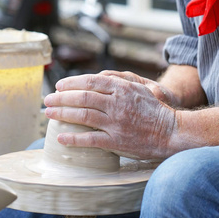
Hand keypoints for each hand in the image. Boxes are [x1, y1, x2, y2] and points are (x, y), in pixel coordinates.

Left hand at [44, 73, 176, 158]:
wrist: (170, 132)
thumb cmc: (156, 109)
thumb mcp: (141, 87)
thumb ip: (120, 81)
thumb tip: (99, 76)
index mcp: (122, 88)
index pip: (91, 81)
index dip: (72, 82)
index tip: (59, 86)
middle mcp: (117, 103)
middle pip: (82, 97)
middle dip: (61, 98)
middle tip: (47, 100)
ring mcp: (115, 123)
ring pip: (82, 116)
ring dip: (62, 114)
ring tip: (49, 115)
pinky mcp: (116, 141)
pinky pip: (90, 139)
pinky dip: (73, 139)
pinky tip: (61, 138)